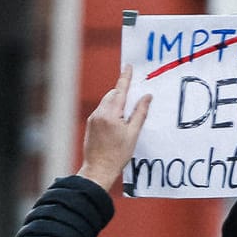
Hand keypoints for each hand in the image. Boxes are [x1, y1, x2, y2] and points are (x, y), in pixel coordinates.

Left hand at [77, 65, 150, 196]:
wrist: (98, 169)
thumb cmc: (118, 154)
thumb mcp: (133, 134)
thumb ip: (140, 113)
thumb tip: (146, 97)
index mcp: (111, 114)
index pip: (120, 91)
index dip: (125, 78)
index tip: (129, 67)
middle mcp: (99, 113)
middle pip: (112, 95)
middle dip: (122, 92)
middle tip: (134, 95)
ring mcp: (93, 118)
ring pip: (106, 102)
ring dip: (117, 102)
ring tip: (127, 114)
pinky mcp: (90, 124)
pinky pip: (101, 111)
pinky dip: (110, 110)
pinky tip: (117, 122)